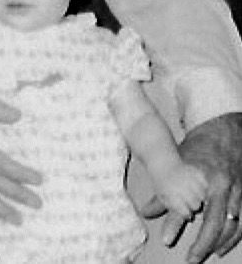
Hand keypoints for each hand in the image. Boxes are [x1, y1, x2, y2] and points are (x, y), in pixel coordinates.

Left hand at [142, 112, 241, 262]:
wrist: (224, 129)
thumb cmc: (199, 146)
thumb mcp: (178, 163)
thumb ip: (165, 189)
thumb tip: (147, 211)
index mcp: (204, 176)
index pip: (188, 204)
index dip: (176, 223)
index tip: (166, 239)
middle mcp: (223, 186)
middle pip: (215, 223)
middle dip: (202, 244)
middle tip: (189, 259)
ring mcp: (237, 191)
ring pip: (232, 227)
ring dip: (218, 244)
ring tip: (203, 255)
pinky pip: (241, 223)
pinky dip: (232, 237)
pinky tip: (221, 247)